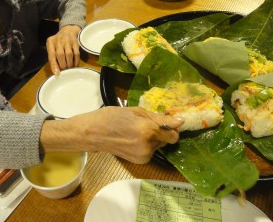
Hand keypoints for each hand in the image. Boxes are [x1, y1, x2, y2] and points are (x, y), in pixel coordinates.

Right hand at [40, 107, 183, 163]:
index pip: (173, 133)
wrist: (92, 133)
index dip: (172, 126)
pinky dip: (146, 144)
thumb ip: (158, 117)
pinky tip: (133, 138)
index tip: (167, 120)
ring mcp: (143, 156)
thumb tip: (179, 121)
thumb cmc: (112, 117)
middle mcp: (148, 146)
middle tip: (146, 122)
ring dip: (153, 138)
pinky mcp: (139, 161)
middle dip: (161, 131)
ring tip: (136, 130)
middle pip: (167, 139)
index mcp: (147, 131)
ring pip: (159, 145)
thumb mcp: (136, 111)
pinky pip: (151, 151)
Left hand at [46, 25, 80, 73]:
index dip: (54, 65)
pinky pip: (76, 53)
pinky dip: (76, 61)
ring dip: (69, 64)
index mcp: (51, 42)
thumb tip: (56, 70)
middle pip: (60, 55)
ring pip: (69, 54)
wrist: (68, 30)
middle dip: (62, 65)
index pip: (51, 54)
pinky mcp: (76, 42)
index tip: (56, 73)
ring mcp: (68, 40)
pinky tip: (75, 65)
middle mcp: (59, 40)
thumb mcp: (52, 46)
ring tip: (69, 69)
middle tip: (64, 71)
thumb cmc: (58, 41)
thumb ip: (52, 56)